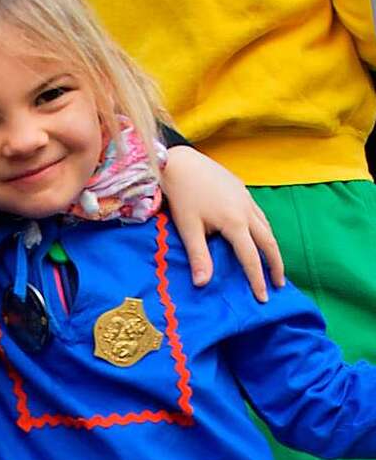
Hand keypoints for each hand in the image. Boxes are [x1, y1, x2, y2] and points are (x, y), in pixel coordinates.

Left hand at [162, 147, 284, 301]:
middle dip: (275, 265)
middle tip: (278, 284)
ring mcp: (247, 198)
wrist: (181, 162)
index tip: (262, 298)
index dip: (257, 279)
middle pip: (269, 242)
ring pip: (267, 227)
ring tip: (272, 264)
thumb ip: (199, 256)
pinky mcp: (242, 190)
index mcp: (235, 222)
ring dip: (271, 247)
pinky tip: (259, 237)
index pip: (251, 257)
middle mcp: (247, 210)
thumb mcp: (189, 228)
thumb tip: (203, 284)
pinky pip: (260, 215)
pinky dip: (264, 231)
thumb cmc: (182, 196)